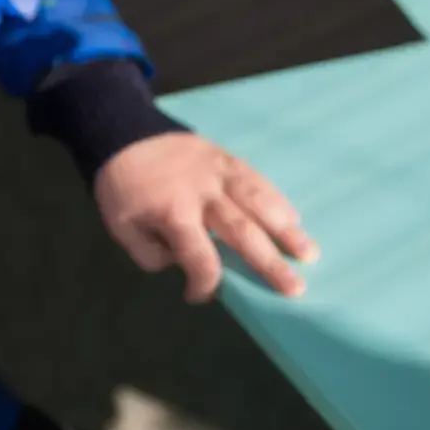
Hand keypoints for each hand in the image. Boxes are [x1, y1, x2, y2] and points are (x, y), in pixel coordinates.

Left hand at [94, 133, 318, 303]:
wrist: (124, 134)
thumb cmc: (123, 187)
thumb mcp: (121, 227)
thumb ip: (150, 253)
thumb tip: (180, 264)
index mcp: (172, 212)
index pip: (198, 256)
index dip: (203, 282)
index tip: (198, 295)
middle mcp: (202, 193)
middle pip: (241, 231)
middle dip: (269, 262)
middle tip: (295, 288)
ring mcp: (218, 172)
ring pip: (258, 201)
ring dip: (286, 229)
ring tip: (309, 253)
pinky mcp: (226, 158)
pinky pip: (256, 179)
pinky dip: (277, 199)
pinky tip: (294, 218)